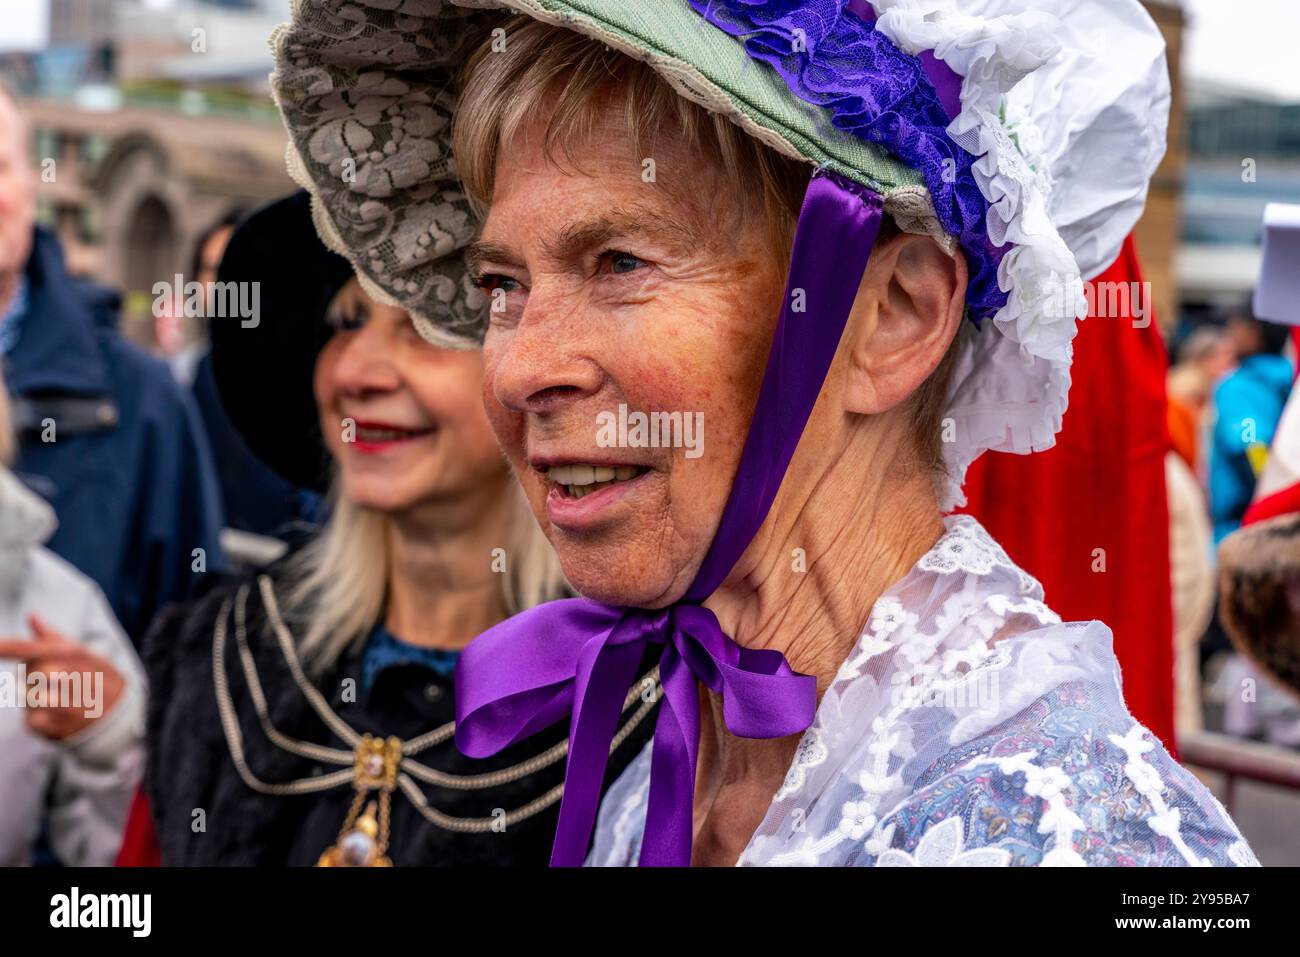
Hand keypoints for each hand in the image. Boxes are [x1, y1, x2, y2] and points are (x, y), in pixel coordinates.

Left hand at [0, 614, 125, 740]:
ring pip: (28, 697)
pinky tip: (58, 716)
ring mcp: (64, 703)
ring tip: (58, 699)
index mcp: (74, 655)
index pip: (34, 649)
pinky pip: (30, 720)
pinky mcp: (57, 727)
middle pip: (30, 673)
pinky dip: (38, 718)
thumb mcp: (84, 655)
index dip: (8, 648)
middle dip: (34, 676)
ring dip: (35, 699)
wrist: (122, 716)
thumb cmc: (97, 679)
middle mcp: (70, 677)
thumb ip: (53, 638)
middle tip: (54, 680)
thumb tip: (32, 616)